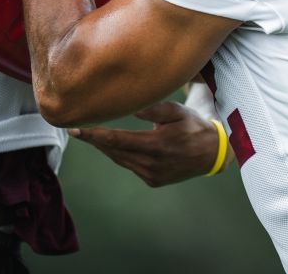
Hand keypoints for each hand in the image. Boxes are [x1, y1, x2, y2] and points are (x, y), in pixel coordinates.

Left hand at [70, 101, 220, 186]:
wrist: (212, 153)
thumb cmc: (194, 126)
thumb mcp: (178, 111)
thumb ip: (154, 109)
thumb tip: (131, 107)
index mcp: (155, 145)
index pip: (115, 140)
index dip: (93, 135)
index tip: (74, 130)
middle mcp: (150, 163)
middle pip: (113, 151)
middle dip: (95, 140)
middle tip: (78, 130)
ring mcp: (151, 175)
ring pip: (120, 160)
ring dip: (106, 148)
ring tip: (94, 136)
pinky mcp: (153, 180)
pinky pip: (130, 166)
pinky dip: (121, 156)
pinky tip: (117, 146)